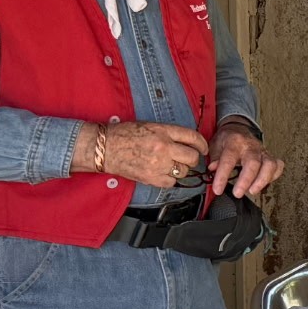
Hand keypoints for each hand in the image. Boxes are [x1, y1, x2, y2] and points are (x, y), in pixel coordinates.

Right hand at [74, 121, 208, 188]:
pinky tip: (162, 173)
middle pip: (192, 157)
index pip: (193, 137)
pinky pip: (171, 182)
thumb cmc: (125, 134)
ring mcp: (158, 164)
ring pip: (183, 172)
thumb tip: (188, 142)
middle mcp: (164, 147)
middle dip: (192, 159)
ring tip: (170, 165)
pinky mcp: (151, 178)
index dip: (202, 144)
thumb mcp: (150, 126)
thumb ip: (170, 133)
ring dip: (180, 170)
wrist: (105, 148)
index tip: (203, 148)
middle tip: (187, 159)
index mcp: (164, 131)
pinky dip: (170, 179)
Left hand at [208, 121, 283, 198]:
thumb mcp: (215, 145)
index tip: (218, 190)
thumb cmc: (227, 139)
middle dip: (246, 180)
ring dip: (262, 180)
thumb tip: (213, 169)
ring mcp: (262, 151)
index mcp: (234, 142)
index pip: (229, 159)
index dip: (223, 176)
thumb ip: (215, 158)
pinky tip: (265, 183)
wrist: (238, 127)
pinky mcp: (270, 156)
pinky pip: (277, 166)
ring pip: (269, 165)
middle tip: (237, 193)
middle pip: (253, 163)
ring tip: (252, 191)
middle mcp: (251, 146)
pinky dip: (274, 176)